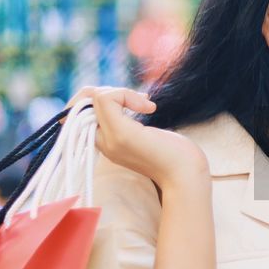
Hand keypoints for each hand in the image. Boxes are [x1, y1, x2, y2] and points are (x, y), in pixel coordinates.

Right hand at [67, 87, 207, 188]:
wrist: (187, 177)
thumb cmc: (175, 156)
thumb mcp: (144, 134)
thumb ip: (128, 120)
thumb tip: (114, 93)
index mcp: (107, 144)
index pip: (81, 112)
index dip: (102, 97)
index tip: (135, 104)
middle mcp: (104, 143)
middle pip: (85, 101)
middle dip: (111, 91)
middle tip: (140, 100)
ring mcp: (111, 139)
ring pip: (96, 97)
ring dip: (122, 91)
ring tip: (145, 103)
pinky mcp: (122, 134)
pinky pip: (107, 99)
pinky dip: (127, 94)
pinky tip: (150, 107)